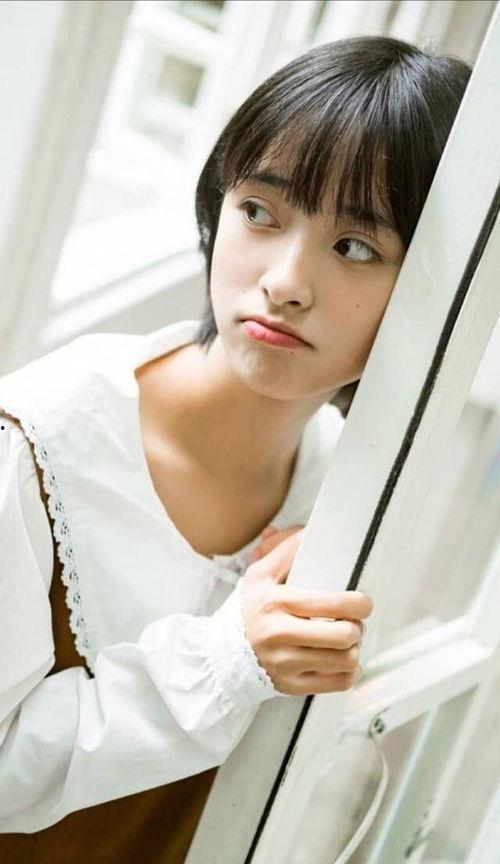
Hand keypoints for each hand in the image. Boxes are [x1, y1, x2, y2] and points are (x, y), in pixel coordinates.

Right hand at [242, 528, 372, 695]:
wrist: (222, 654)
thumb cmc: (248, 612)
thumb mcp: (260, 576)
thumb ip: (285, 551)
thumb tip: (309, 532)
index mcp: (275, 603)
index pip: (329, 604)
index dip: (357, 603)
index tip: (363, 601)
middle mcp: (280, 635)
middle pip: (343, 636)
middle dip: (357, 626)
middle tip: (353, 621)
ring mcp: (287, 664)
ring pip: (345, 661)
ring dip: (354, 649)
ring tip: (347, 640)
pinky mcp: (293, 686)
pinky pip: (338, 683)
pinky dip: (350, 672)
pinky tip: (343, 660)